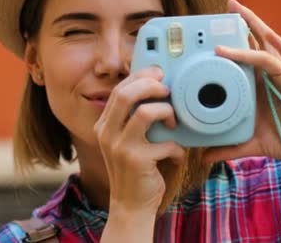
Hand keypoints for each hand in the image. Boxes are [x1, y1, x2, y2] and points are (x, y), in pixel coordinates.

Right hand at [94, 67, 183, 213]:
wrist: (130, 206)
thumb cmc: (136, 169)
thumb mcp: (126, 141)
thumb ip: (132, 119)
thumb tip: (157, 90)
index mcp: (103, 125)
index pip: (118, 90)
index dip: (140, 77)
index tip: (158, 74)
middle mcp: (107, 134)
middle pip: (126, 94)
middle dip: (151, 85)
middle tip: (168, 90)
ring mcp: (120, 148)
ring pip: (146, 113)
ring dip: (167, 112)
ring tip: (174, 122)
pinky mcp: (137, 162)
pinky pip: (165, 143)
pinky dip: (177, 148)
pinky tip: (176, 155)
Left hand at [203, 0, 280, 166]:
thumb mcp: (252, 144)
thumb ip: (229, 148)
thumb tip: (203, 156)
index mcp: (257, 85)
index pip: (242, 58)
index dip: (228, 44)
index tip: (207, 34)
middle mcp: (270, 75)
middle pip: (254, 43)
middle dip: (241, 23)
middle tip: (226, 6)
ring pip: (268, 44)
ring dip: (254, 26)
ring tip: (237, 11)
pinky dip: (277, 45)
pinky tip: (267, 33)